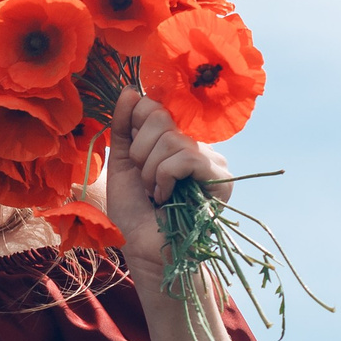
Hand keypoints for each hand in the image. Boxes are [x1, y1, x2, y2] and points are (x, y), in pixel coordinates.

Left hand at [104, 89, 231, 277]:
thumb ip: (124, 128)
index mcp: (173, 140)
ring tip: (155, 194)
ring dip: (150, 171)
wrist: (146, 251)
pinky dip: (165, 178)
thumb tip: (130, 90)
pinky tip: (166, 199)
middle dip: (140, 151)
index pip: (154, 106)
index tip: (132, 157)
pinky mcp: (218, 177)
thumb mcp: (122, 164)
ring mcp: (210, 160)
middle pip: (160, 117)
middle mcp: (195, 145)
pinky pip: (184, 157)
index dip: (135, 125)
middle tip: (144, 181)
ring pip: (170, 138)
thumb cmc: (135, 213)